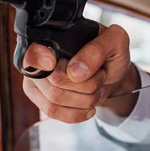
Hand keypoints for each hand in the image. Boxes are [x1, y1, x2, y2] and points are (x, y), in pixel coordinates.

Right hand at [22, 24, 139, 122]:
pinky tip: (89, 107)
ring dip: (84, 99)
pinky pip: (53, 112)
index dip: (39, 59)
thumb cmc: (112, 53)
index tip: (52, 63)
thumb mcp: (116, 42)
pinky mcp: (42, 100)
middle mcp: (39, 58)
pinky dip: (76, 113)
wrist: (113, 75)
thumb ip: (97, 50)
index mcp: (54, 37)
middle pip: (54, 81)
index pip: (32, 51)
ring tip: (96, 89)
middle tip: (100, 75)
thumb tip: (74, 72)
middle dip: (85, 84)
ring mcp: (37, 81)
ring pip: (54, 100)